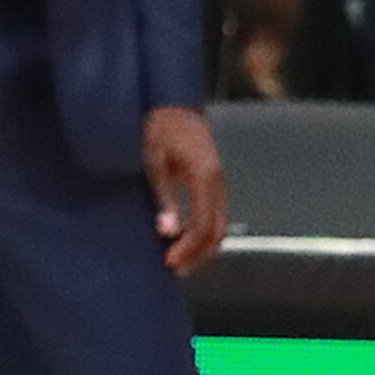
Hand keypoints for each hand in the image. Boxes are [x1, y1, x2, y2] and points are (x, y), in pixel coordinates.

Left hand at [144, 106, 227, 273]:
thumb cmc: (159, 130)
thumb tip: (167, 231)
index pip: (203, 224)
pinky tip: (186, 242)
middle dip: (198, 254)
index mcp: (205, 175)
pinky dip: (204, 234)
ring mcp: (219, 182)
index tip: (169, 262)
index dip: (188, 248)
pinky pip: (216, 215)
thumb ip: (164, 199)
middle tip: (174, 268)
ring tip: (180, 261)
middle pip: (217, 230)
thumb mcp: (154, 163)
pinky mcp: (214, 183)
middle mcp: (218, 181)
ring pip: (221, 226)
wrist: (172, 107)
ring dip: (203, 248)